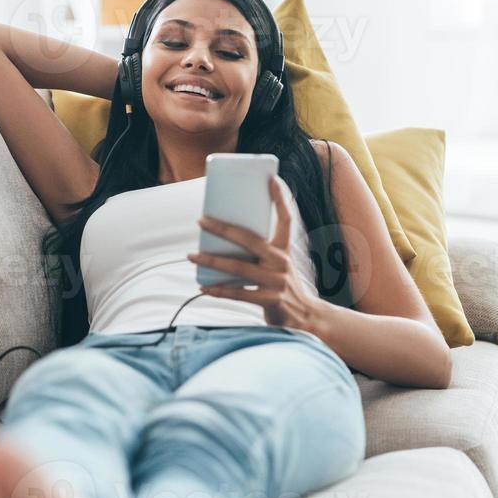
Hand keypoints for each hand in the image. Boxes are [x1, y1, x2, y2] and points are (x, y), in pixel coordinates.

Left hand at [187, 175, 319, 329]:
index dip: (279, 198)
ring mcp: (276, 281)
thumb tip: (223, 243)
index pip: (285, 219)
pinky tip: (203, 288)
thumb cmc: (283, 289)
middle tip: (201, 220)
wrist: (306, 319)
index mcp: (284, 250)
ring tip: (192, 256)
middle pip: (249, 239)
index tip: (271, 179)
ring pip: (239, 267)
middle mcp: (281, 262)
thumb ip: (259, 255)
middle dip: (223, 229)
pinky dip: (219, 291)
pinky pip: (239, 294)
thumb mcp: (277, 267)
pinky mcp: (271, 300)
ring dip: (212, 261)